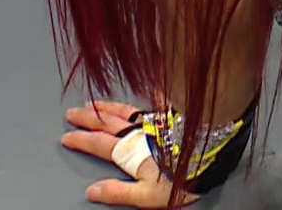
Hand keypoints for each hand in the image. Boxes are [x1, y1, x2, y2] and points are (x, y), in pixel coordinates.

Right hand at [61, 101, 192, 206]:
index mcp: (131, 151)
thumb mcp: (147, 195)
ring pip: (127, 110)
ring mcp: (158, 121)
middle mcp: (141, 132)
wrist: (214, 157)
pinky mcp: (175, 114)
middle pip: (109, 123)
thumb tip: (92, 191)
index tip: (67, 137)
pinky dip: (151, 94)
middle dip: (88, 118)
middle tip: (72, 113)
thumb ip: (118, 191)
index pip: (99, 144)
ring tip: (95, 102)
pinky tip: (147, 88)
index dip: (81, 140)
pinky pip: (160, 101)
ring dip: (109, 106)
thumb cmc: (183, 178)